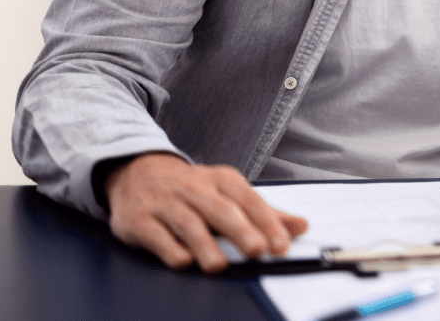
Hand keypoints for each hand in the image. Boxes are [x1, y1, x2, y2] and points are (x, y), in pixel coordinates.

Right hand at [104, 152, 308, 271]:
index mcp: (222, 179)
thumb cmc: (194, 189)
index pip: (249, 200)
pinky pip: (156, 235)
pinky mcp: (140, 220)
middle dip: (241, 231)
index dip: (266, 222)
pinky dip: (170, 248)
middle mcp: (195, 188)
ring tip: (219, 265)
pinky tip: (183, 260)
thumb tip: (301, 227)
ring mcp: (166, 203)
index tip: (281, 245)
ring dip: (205, 245)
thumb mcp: (229, 192)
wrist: (138, 173)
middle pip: (221, 210)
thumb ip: (264, 213)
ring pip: (189, 224)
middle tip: (257, 251)